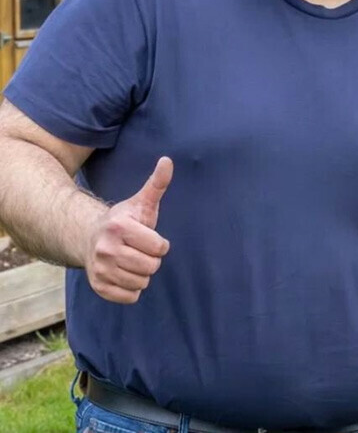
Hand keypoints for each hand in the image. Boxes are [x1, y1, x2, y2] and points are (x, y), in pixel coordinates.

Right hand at [83, 157, 171, 303]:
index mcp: (119, 227)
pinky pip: (130, 297)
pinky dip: (132, 289)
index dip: (160, 244)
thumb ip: (157, 184)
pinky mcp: (98, 286)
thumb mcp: (142, 202)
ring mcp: (99, 269)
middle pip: (151, 266)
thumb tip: (168, 160)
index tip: (149, 238)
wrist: (90, 237)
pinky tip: (124, 274)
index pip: (159, 247)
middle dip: (152, 260)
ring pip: (141, 283)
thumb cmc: (125, 221)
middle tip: (139, 251)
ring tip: (131, 261)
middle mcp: (105, 249)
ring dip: (142, 274)